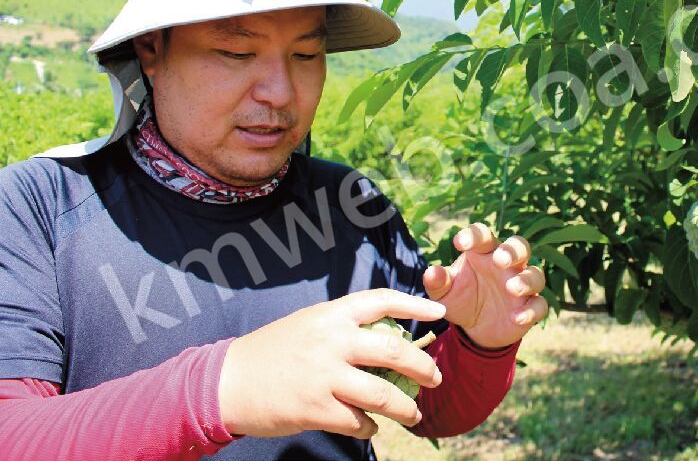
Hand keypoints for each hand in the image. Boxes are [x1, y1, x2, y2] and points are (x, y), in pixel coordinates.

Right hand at [217, 289, 444, 438]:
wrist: (227, 381)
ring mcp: (324, 376)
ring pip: (383, 394)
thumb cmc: (274, 350)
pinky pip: (359, 421)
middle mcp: (332, 341)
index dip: (415, 305)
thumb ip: (345, 327)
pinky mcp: (315, 409)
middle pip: (394, 351)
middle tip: (436, 377)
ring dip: (406, 408)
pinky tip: (371, 426)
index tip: (440, 314)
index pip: (382, 301)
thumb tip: (390, 337)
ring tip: (414, 413)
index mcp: (332, 315)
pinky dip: (371, 426)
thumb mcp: (310, 324)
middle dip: (423, 367)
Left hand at [422, 223, 548, 349]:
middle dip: (511, 251)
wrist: (474, 329)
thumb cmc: (461, 299)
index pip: (483, 235)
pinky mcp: (529, 307)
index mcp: (484, 253)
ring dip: (526, 280)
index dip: (474, 235)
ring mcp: (521, 285)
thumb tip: (431, 272)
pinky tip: (516, 318)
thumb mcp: (444, 293)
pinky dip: (531, 311)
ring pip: (535, 274)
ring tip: (511, 288)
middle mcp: (507, 265)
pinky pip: (539, 305)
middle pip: (519, 246)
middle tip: (499, 260)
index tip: (460, 243)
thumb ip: (438, 282)